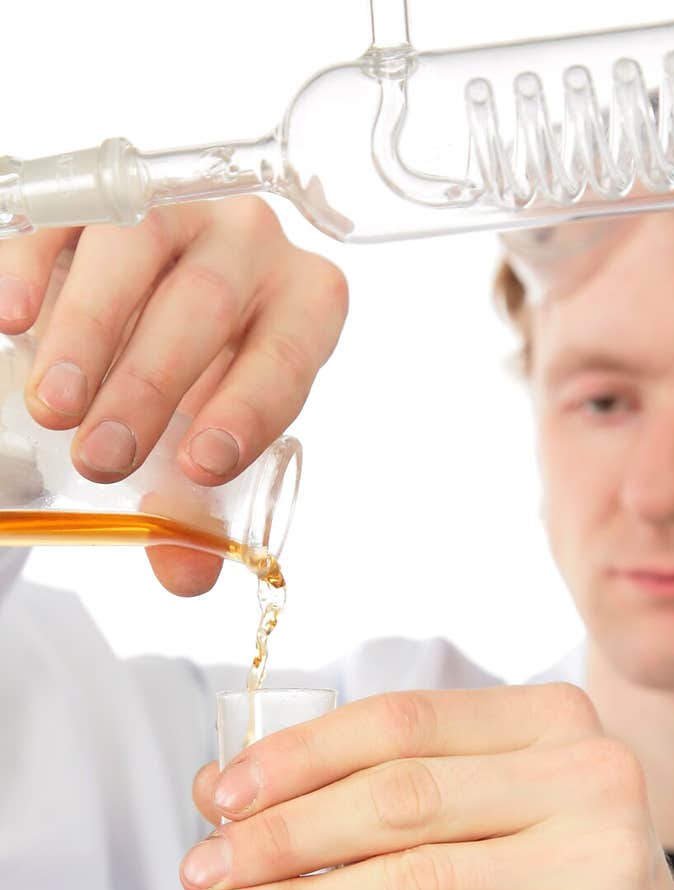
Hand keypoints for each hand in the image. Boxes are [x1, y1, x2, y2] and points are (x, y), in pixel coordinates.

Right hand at [0, 201, 347, 593]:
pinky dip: (32, 265)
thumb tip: (185, 573)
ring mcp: (175, 205)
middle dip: (149, 386)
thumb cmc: (199, 383)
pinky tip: (10, 319)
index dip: (247, 410)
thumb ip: (197, 509)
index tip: (198, 465)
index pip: (287, 357)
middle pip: (205, 304)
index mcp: (303, 306)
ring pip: (135, 248)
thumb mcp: (207, 442)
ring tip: (54, 406)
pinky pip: (68, 212)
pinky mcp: (101, 189)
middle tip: (101, 457)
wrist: (155, 308)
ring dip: (90, 332)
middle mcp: (251, 242)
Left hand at [181, 684, 673, 889]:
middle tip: (202, 876)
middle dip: (283, 839)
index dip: (298, 756)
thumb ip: (381, 798)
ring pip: (414, 881)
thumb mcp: (484, 822)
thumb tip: (227, 799)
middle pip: (400, 799)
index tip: (220, 799)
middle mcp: (588, 774)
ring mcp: (602, 860)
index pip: (401, 721)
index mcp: (552, 720)